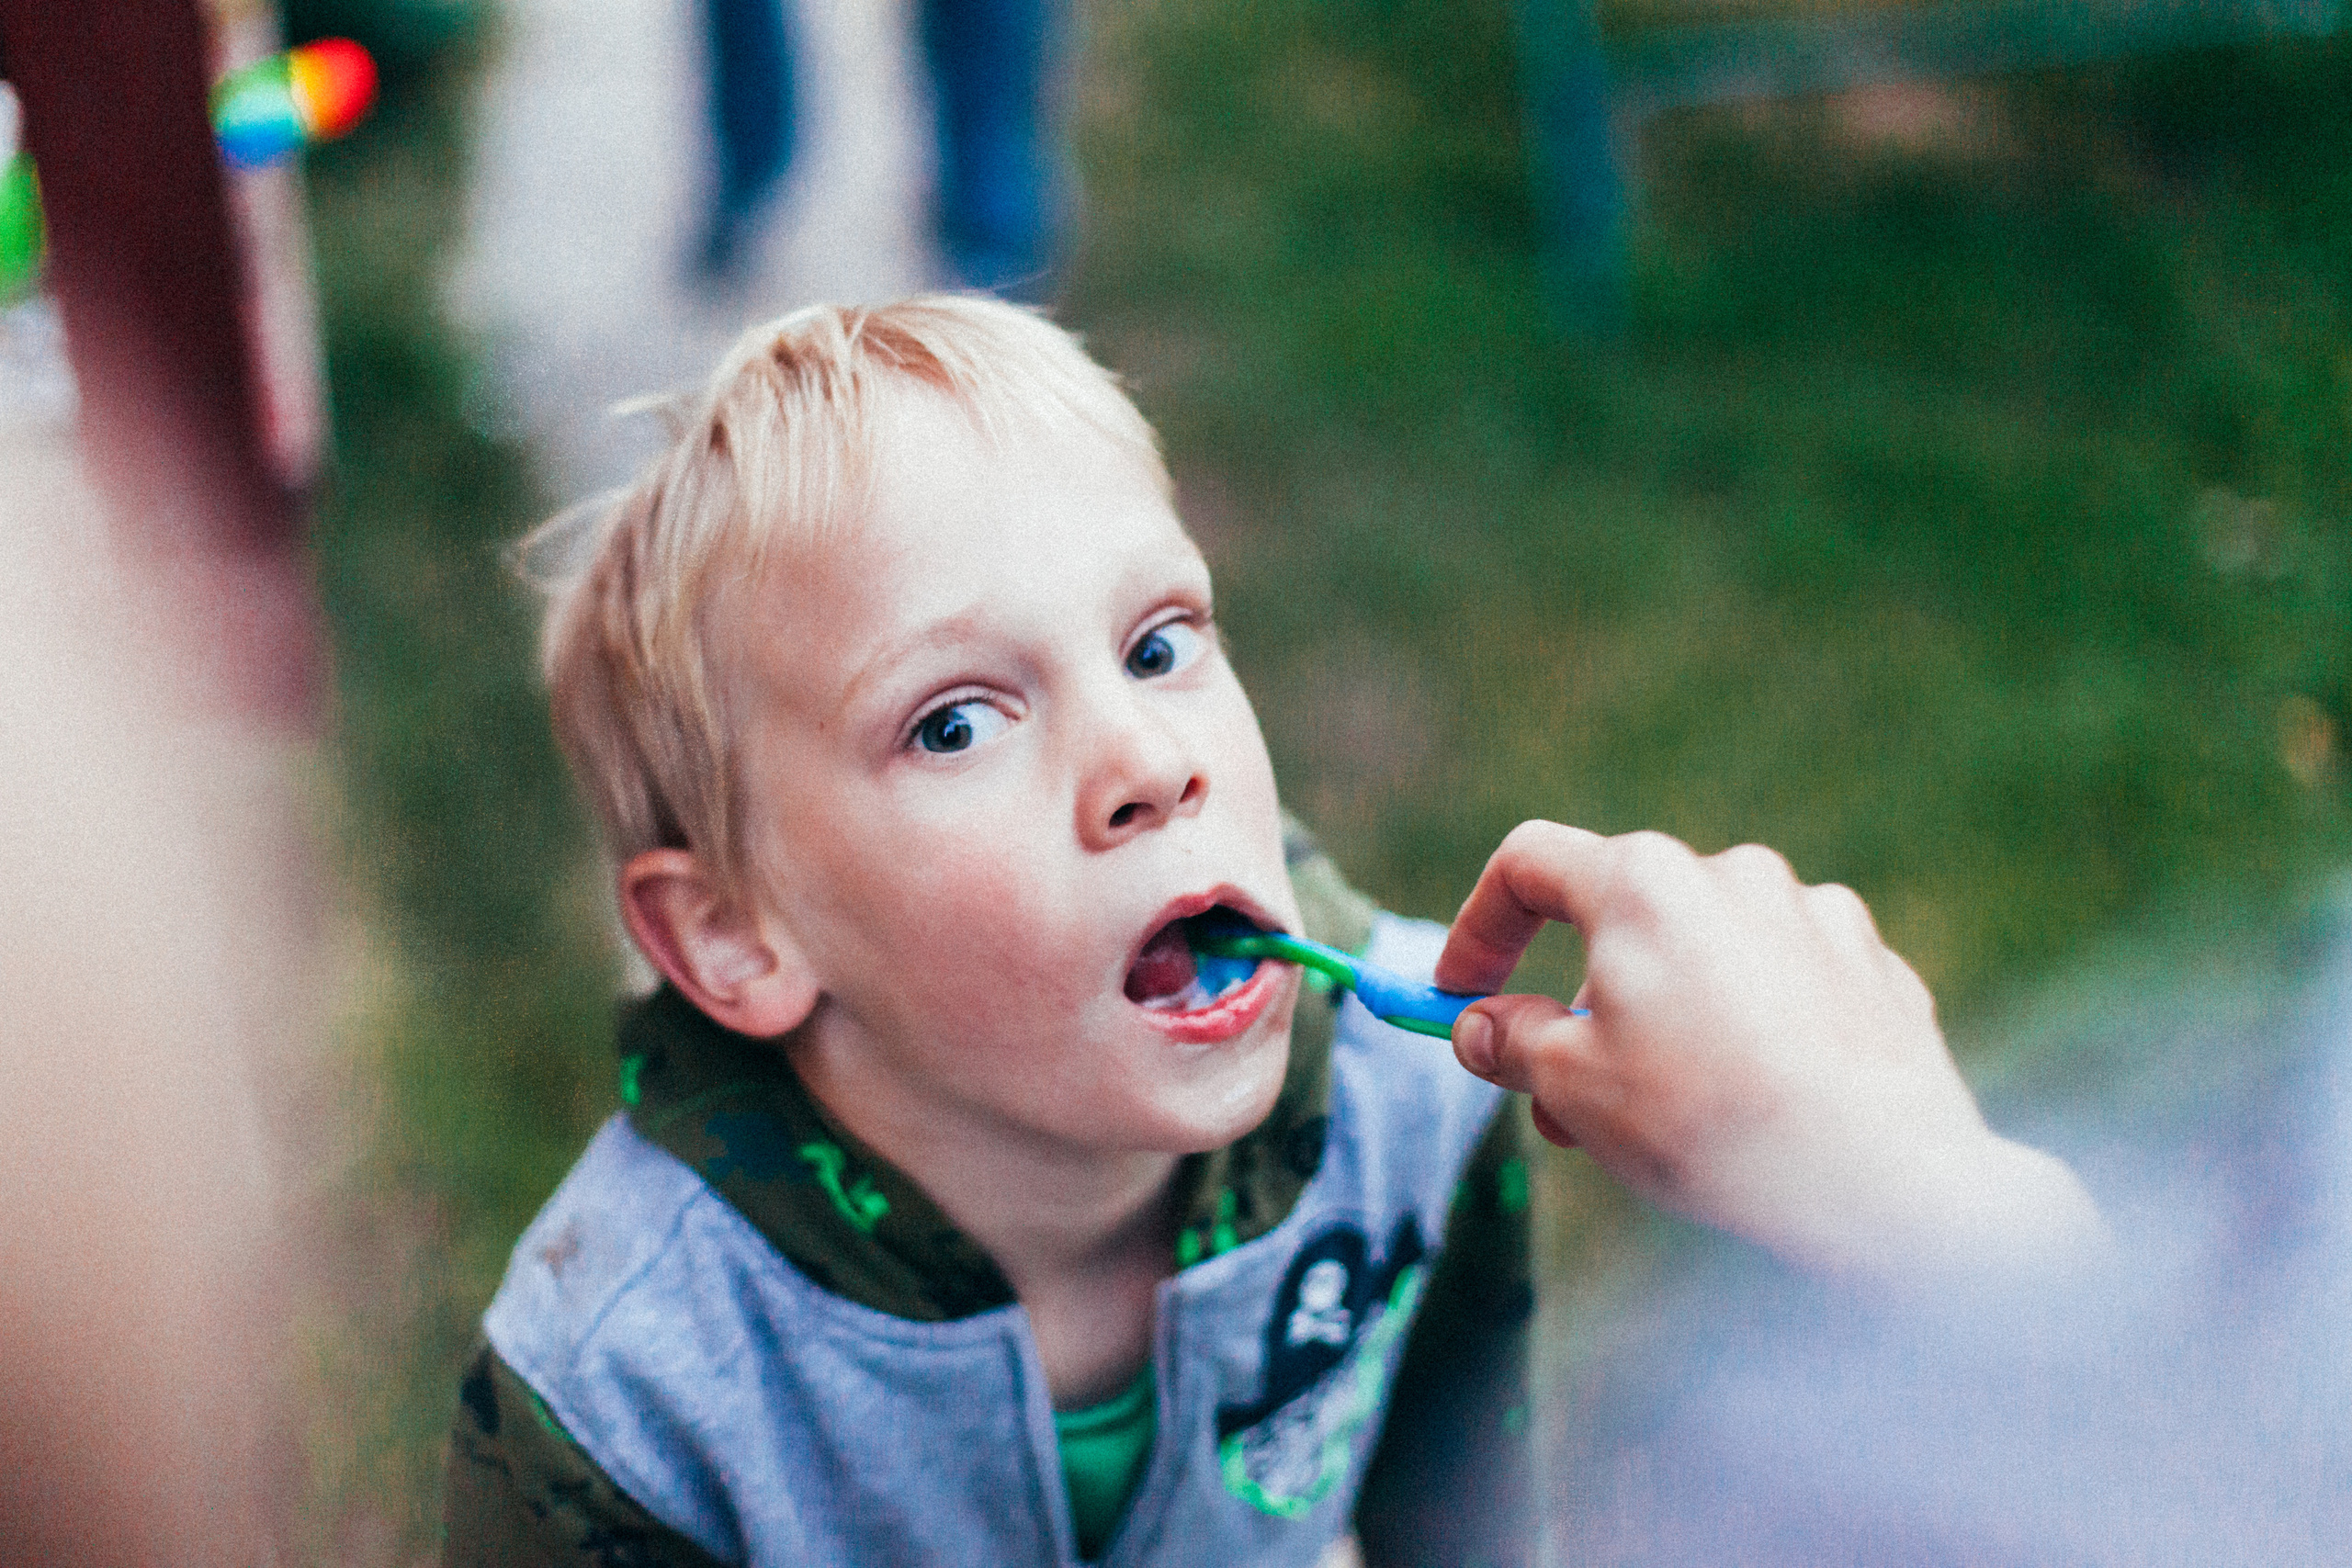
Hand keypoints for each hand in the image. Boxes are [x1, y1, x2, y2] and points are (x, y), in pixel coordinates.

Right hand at [1437, 821, 2105, 1281]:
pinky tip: (1758, 1104)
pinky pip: (1785, 986)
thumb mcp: (1572, 1089)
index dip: (1478, 927)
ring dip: (1667, 1017)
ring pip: (1707, 955)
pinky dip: (1752, 1030)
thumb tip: (1478, 1026)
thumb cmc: (1709, 1123)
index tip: (1462, 993)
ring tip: (1666, 1116)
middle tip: (1565, 1098)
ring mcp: (1815, 914)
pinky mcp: (1875, 968)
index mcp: (1643, 883)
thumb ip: (1511, 1042)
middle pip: (1623, 918)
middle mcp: (1732, 873)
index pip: (1528, 865)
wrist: (1882, 1181)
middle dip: (1582, 1002)